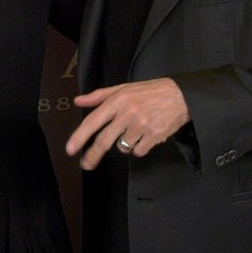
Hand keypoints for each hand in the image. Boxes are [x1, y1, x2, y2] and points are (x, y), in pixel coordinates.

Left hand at [64, 77, 189, 170]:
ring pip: (122, 147)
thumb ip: (99, 96)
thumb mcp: (124, 88)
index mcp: (118, 100)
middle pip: (104, 140)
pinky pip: (138, 151)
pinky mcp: (153, 136)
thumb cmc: (150, 92)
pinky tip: (146, 135)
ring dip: (125, 144)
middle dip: (92, 155)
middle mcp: (127, 113)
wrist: (181, 96)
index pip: (93, 120)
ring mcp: (141, 125)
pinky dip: (140, 147)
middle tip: (86, 164)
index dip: (80, 136)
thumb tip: (78, 101)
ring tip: (136, 130)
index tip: (70, 149)